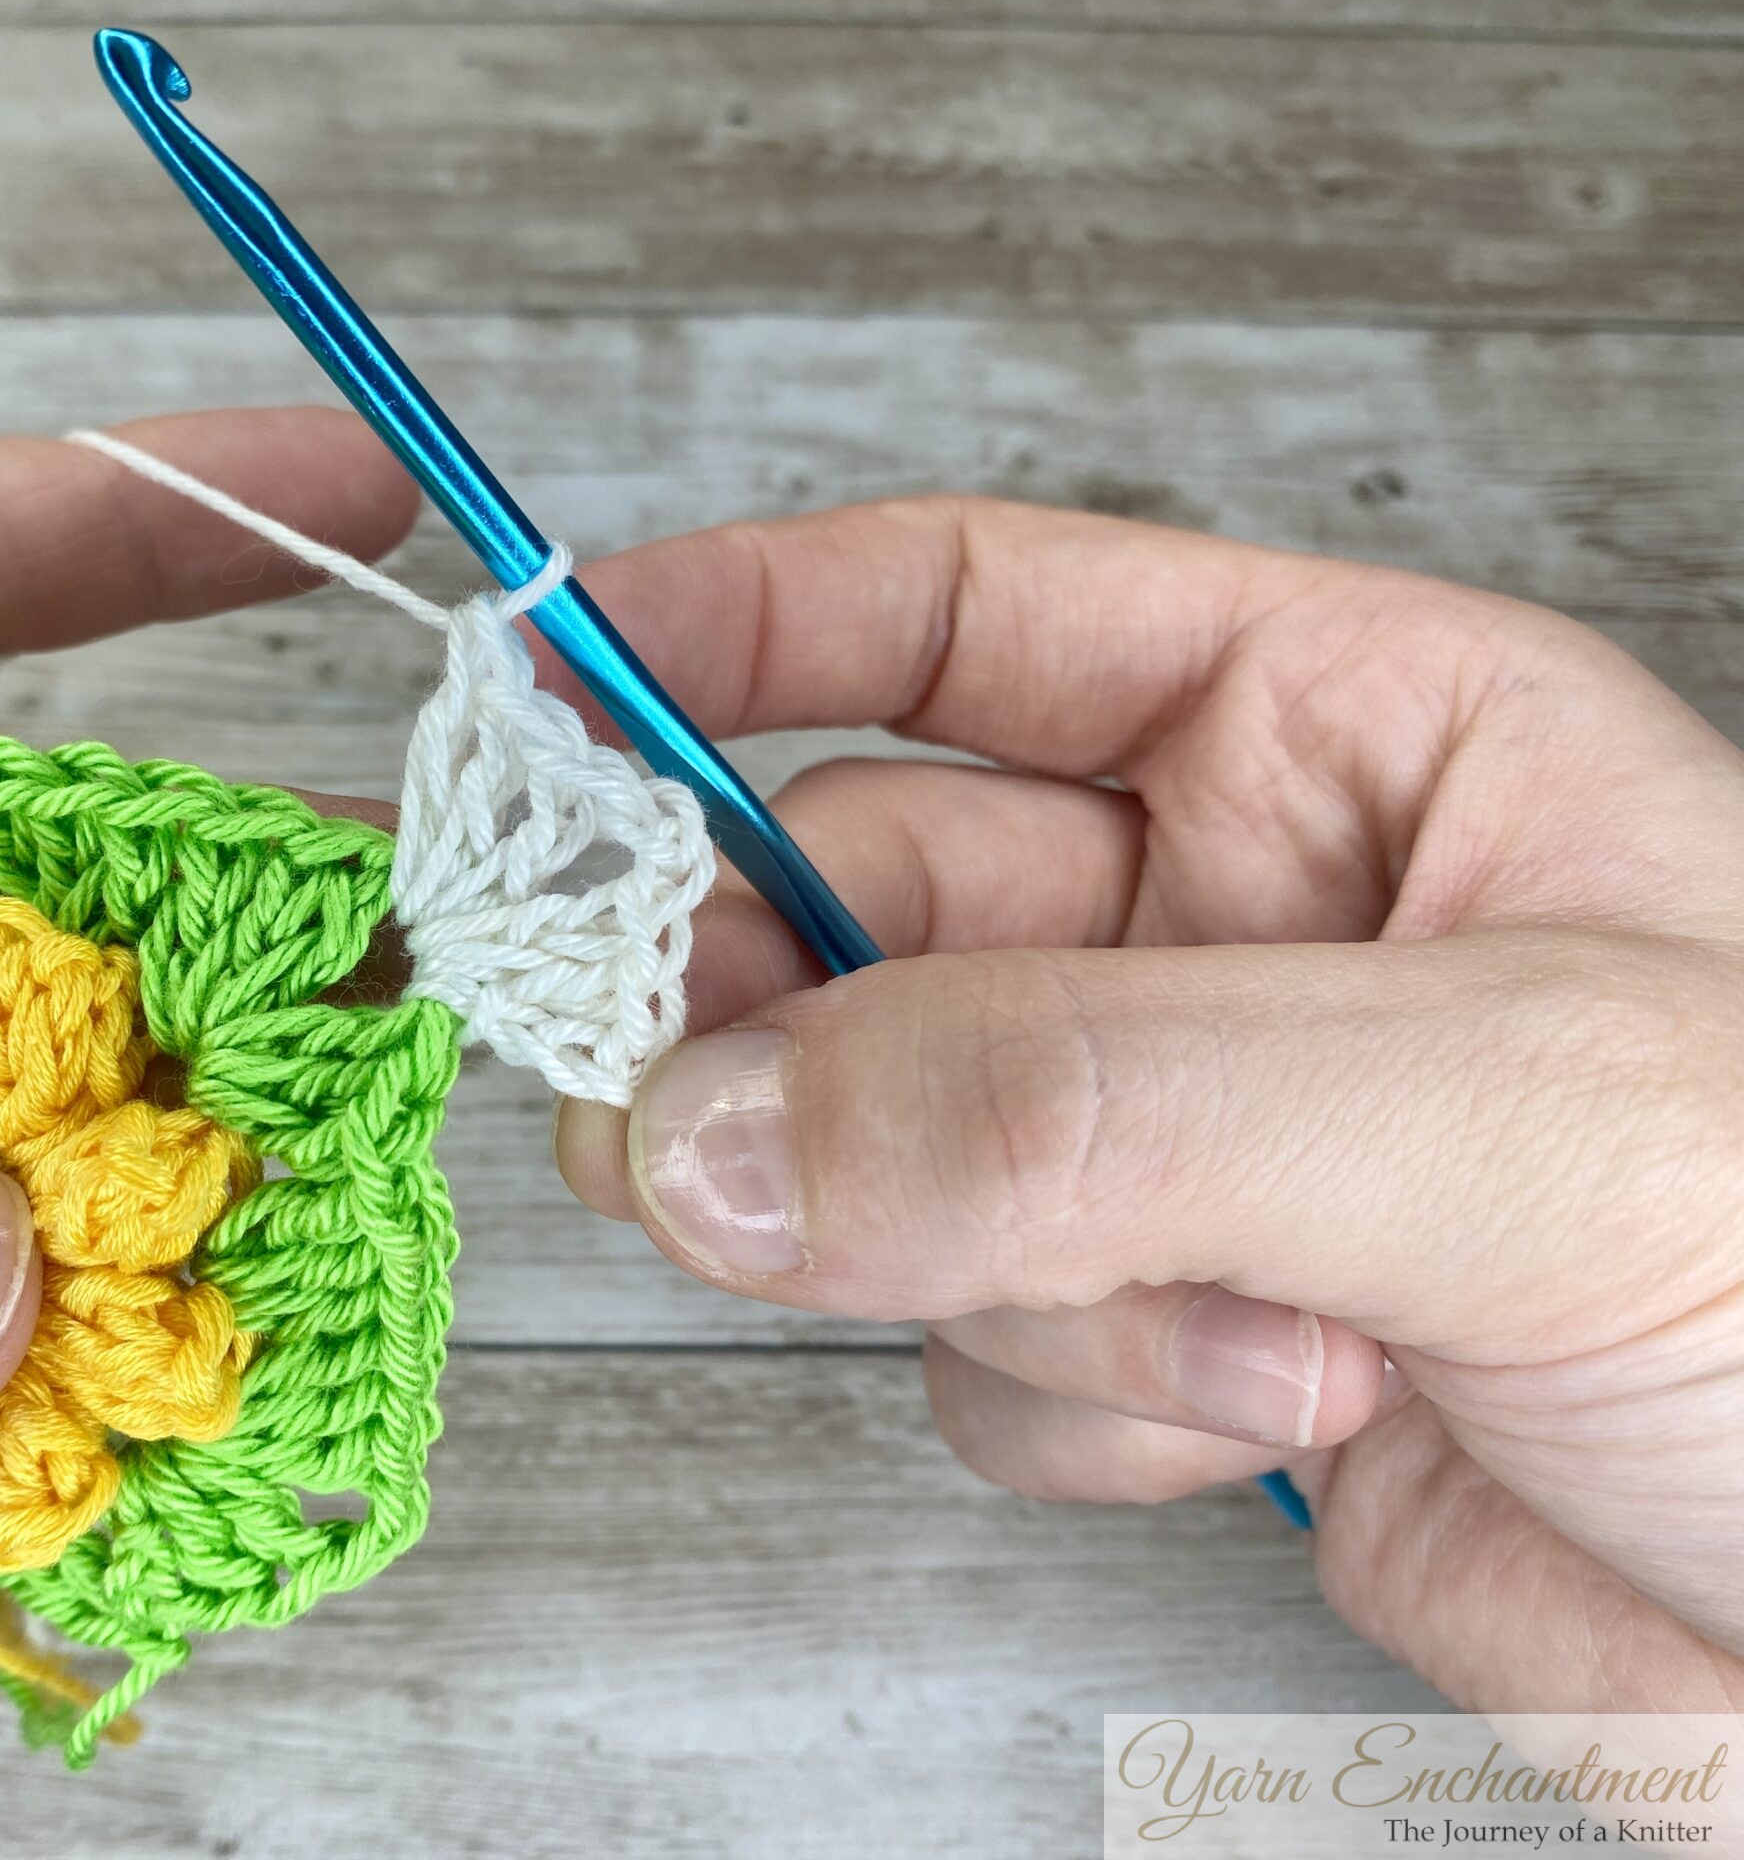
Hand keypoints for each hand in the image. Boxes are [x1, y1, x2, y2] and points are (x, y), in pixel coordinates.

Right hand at [550, 497, 1743, 1713]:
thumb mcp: (1504, 1119)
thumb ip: (1084, 1097)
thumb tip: (713, 1127)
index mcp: (1353, 737)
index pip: (969, 612)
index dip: (739, 630)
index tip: (539, 689)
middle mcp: (1244, 923)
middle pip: (866, 907)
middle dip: (787, 1022)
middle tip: (683, 1110)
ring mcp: (1193, 1142)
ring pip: (888, 1149)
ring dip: (995, 1264)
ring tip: (1245, 1338)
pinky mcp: (1174, 1343)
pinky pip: (964, 1338)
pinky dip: (1070, 1404)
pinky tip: (1276, 1430)